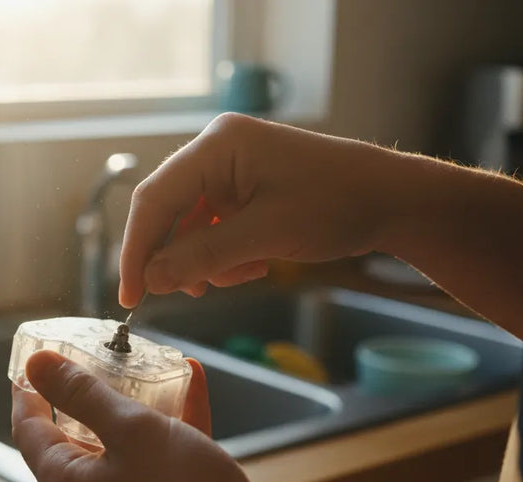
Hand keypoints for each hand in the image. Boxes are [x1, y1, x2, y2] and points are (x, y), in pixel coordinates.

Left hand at [11, 350, 295, 481]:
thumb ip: (83, 394)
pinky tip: (193, 382)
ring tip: (146, 361)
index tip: (34, 357)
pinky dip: (173, 421)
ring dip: (137, 401)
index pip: (29, 431)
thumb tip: (36, 365)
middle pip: (75, 437)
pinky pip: (160, 457)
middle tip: (93, 352)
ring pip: (123, 445)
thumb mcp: (131, 430)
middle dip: (86, 392)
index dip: (29, 391)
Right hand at [119, 113, 389, 306]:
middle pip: (167, 212)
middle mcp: (216, 151)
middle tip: (173, 296)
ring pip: (189, 226)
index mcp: (217, 145)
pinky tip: (251, 268)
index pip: (154, 199)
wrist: (392, 200)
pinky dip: (223, 255)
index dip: (136, 249)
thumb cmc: (336, 204)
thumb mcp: (264, 235)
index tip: (130, 295)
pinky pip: (212, 228)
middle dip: (172, 257)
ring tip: (236, 277)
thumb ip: (202, 256)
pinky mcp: (244, 190)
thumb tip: (151, 280)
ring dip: (203, 261)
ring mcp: (230, 170)